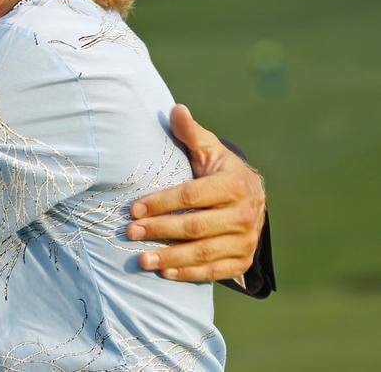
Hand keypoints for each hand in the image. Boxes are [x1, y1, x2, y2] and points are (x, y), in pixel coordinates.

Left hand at [127, 104, 265, 282]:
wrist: (253, 197)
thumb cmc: (220, 169)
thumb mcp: (209, 148)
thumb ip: (191, 133)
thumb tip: (176, 109)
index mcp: (234, 184)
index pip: (191, 195)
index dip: (162, 202)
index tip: (133, 208)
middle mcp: (244, 214)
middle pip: (196, 226)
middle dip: (160, 230)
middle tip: (130, 232)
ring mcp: (245, 240)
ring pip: (204, 253)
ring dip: (171, 257)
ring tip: (142, 259)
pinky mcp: (243, 260)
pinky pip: (215, 271)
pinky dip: (190, 274)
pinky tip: (165, 272)